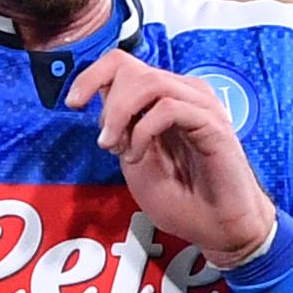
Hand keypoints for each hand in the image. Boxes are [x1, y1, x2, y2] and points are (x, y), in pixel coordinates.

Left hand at [83, 49, 277, 268]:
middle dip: (107, 104)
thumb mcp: (135, 161)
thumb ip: (121, 128)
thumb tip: (101, 98)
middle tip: (107, 142)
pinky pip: (167, 108)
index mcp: (164, 98)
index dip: (91, 76)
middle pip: (131, 67)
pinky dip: (143, 131)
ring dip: (122, 114)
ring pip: (149, 82)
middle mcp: (183, 94)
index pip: (122, 63)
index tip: (73, 103)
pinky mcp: (212, 124)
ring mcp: (200, 106)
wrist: (219, 229)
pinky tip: (139, 156)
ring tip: (119, 148)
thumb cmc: (184, 200)